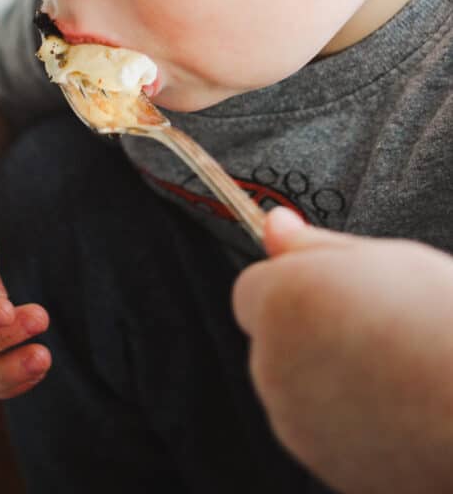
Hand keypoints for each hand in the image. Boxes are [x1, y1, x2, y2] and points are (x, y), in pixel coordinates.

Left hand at [232, 208, 452, 493]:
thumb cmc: (444, 324)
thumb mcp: (385, 257)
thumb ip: (315, 245)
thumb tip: (273, 225)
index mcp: (281, 302)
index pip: (254, 289)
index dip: (295, 286)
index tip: (335, 290)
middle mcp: (272, 364)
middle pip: (273, 340)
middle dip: (308, 332)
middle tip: (372, 326)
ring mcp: (295, 422)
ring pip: (295, 387)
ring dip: (325, 377)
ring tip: (391, 367)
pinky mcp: (322, 464)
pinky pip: (321, 430)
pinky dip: (346, 420)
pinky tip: (394, 406)